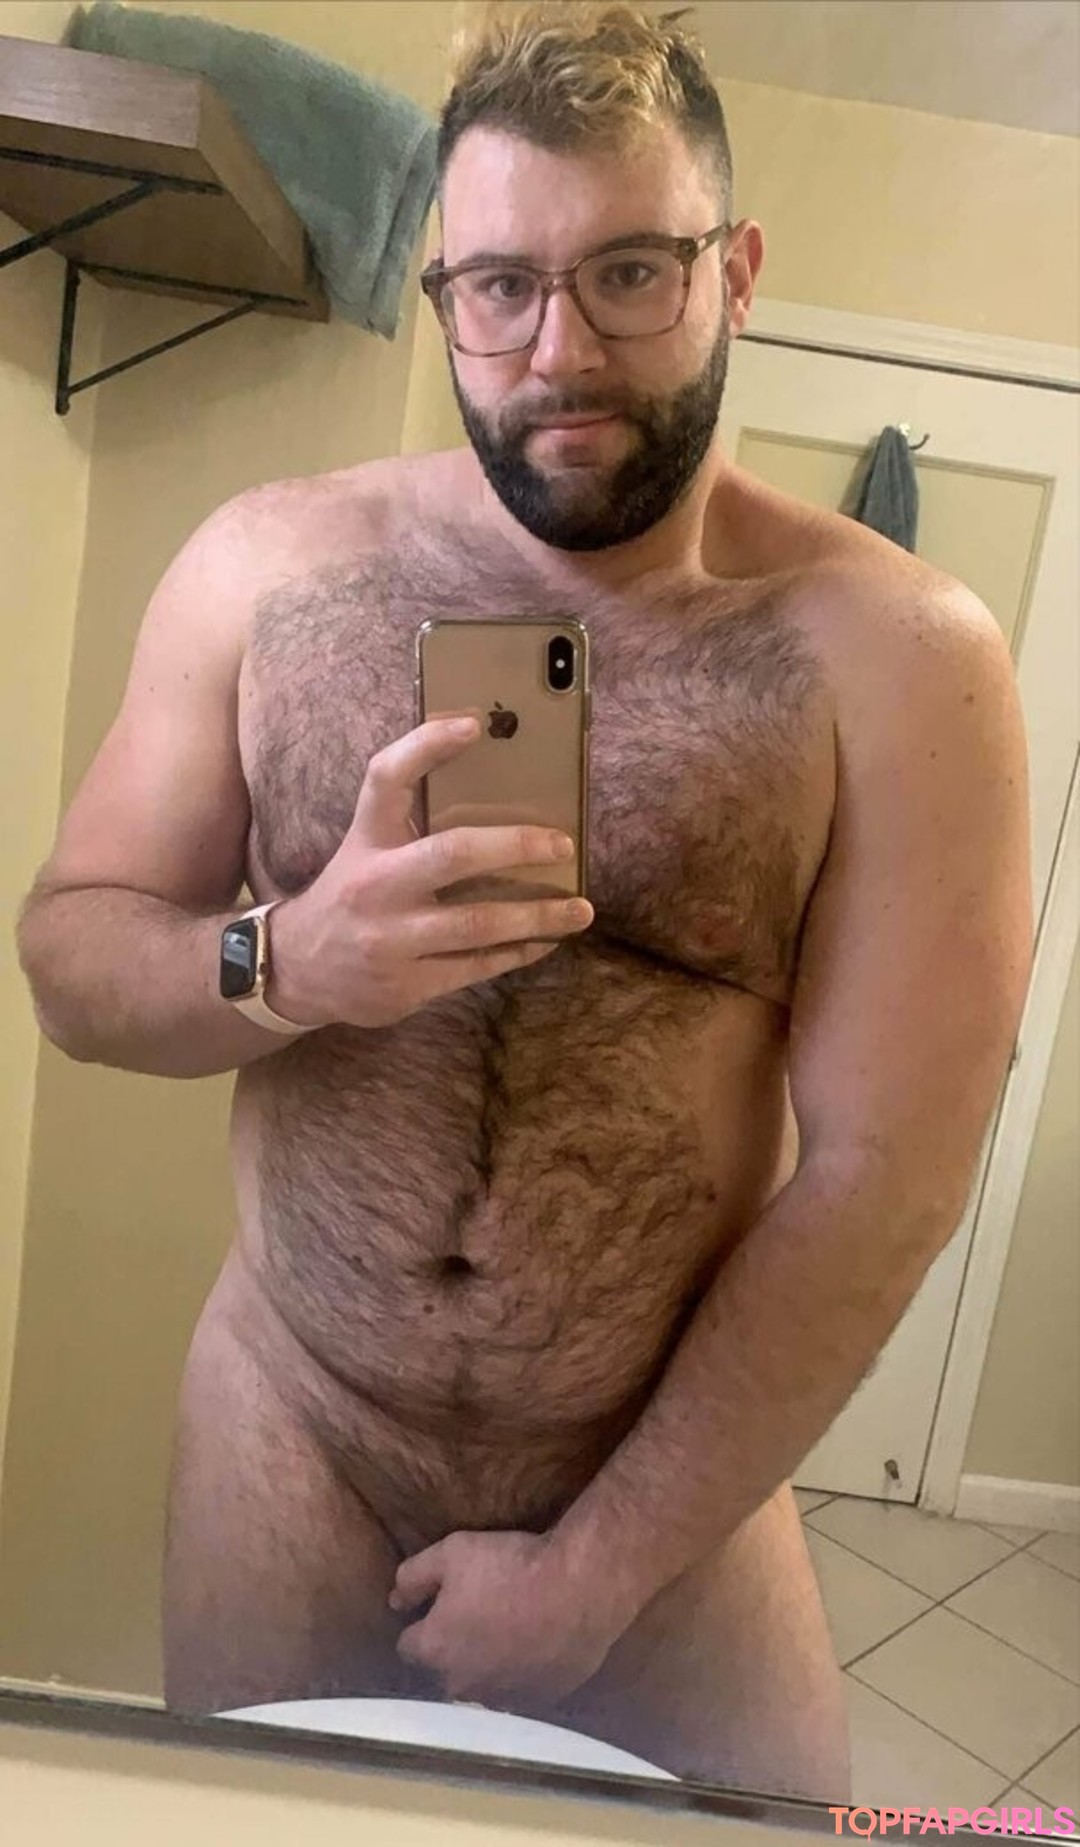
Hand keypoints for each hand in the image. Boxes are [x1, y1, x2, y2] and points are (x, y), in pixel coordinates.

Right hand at [265, 716, 591, 1029]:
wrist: (298, 970)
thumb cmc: (352, 895)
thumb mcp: (366, 848)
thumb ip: (412, 822)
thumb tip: (499, 793)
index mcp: (366, 840)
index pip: (386, 778)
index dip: (427, 745)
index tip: (475, 725)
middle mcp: (375, 885)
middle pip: (452, 854)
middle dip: (516, 846)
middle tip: (562, 844)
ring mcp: (391, 939)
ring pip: (478, 922)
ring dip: (538, 915)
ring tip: (580, 909)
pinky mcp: (406, 985)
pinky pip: (476, 967)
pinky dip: (517, 952)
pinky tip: (545, 941)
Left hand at [389, 1529, 627, 1705]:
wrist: (579, 1589)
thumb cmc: (510, 1567)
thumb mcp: (452, 1552)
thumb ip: (413, 1577)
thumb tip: (395, 1600)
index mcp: (436, 1650)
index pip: (407, 1647)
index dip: (420, 1623)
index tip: (437, 1606)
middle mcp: (463, 1685)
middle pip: (443, 1672)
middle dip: (450, 1650)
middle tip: (473, 1617)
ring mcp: (503, 1699)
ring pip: (481, 1687)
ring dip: (485, 1667)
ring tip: (505, 1634)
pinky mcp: (540, 1701)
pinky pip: (519, 1691)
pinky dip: (520, 1674)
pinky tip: (533, 1646)